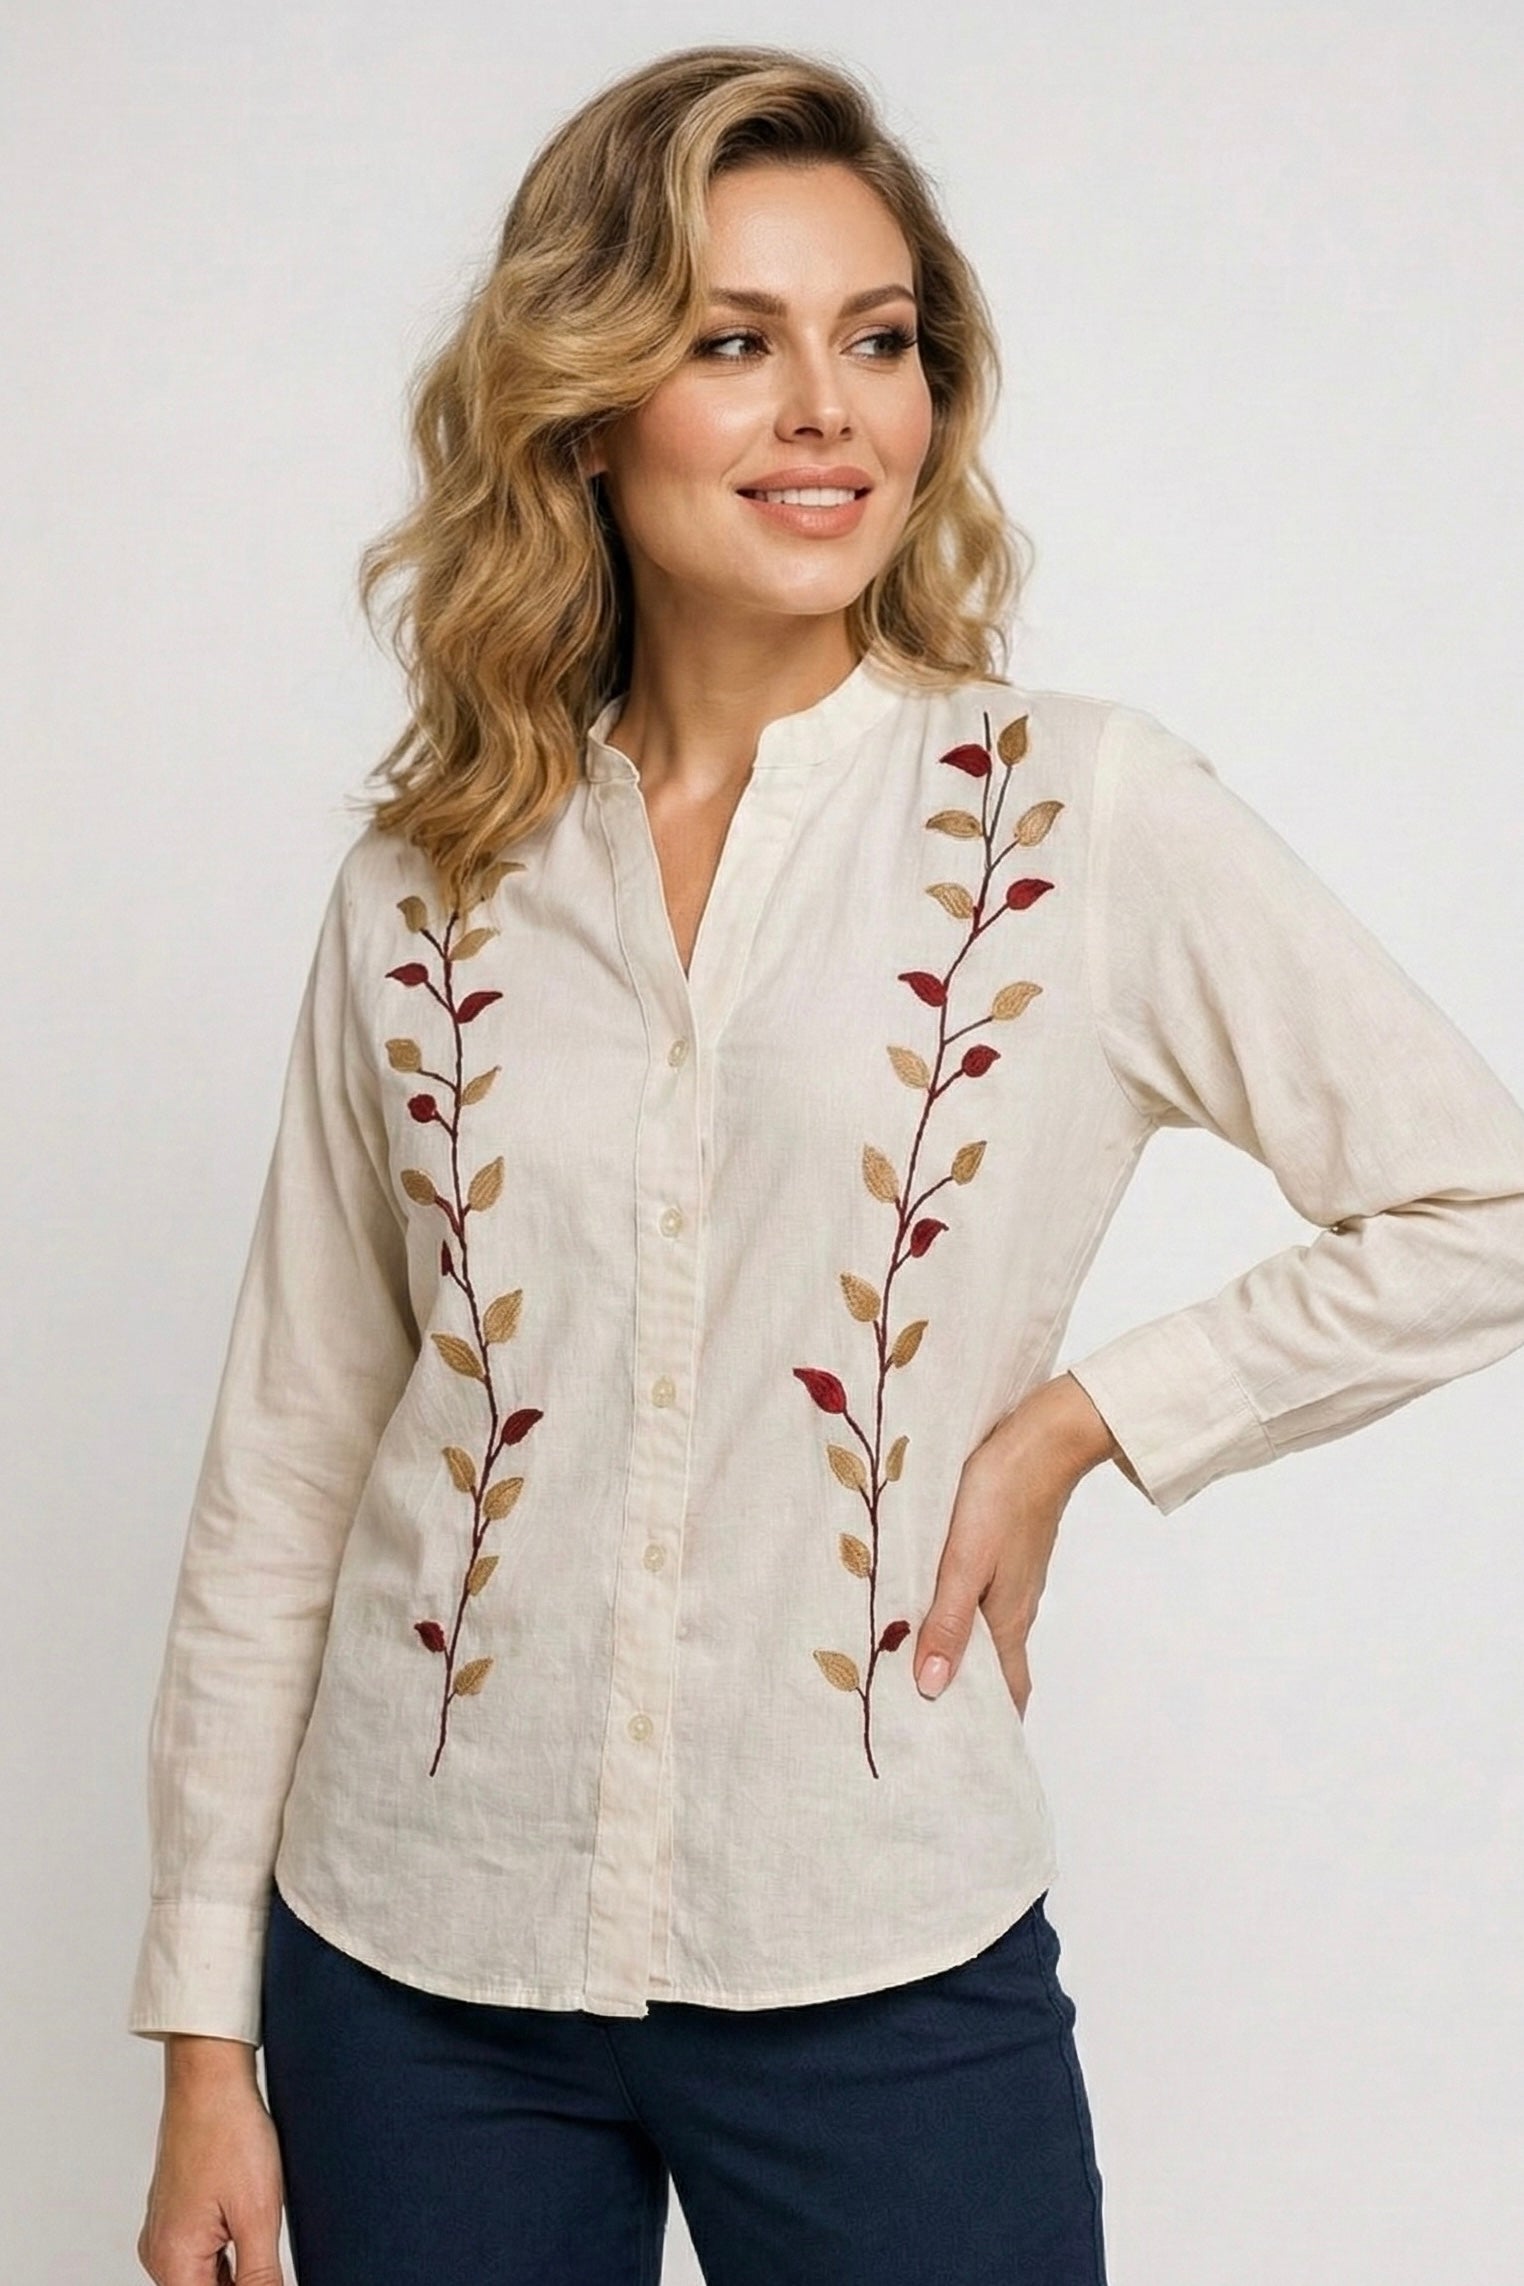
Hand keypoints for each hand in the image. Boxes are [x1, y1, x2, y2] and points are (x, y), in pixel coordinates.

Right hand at [137, 2036, 286, 2284]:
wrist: (210, 2077)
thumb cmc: (229, 2132)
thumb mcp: (258, 2213)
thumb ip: (261, 2277)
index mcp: (172, 2260)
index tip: (269, 2273)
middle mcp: (160, 2252)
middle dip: (243, 2284)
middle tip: (268, 2253)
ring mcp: (165, 2233)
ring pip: (206, 2278)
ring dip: (238, 2274)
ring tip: (262, 2240)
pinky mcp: (177, 2216)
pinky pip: (202, 2254)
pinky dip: (230, 2256)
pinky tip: (253, 2235)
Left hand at [913, 1373, 1122, 1716]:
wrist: (1043, 1438)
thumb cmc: (1002, 1494)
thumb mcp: (964, 1562)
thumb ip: (947, 1623)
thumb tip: (932, 1689)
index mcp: (1008, 1620)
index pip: (1007, 1693)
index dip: (988, 1726)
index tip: (961, 1757)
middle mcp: (1015, 1607)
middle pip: (996, 1670)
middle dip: (970, 1700)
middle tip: (929, 1723)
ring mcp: (1014, 1580)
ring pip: (989, 1635)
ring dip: (962, 1658)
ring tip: (921, 1675)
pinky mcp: (1006, 1553)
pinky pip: (985, 1602)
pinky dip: (961, 1621)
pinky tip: (935, 1611)